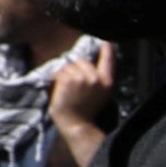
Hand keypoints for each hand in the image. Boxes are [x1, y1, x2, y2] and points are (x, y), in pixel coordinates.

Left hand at [46, 40, 116, 166]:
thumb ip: (97, 78)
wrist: (77, 124)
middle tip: (74, 86)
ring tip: (68, 91)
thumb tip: (85, 63)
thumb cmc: (86, 111)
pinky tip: (61, 91)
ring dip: (65, 75)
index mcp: (107, 82)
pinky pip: (60, 72)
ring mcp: (82, 78)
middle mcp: (96, 78)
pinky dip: (57, 79)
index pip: (108, 61)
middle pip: (82, 61)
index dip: (107, 50)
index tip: (107, 42)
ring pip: (69, 66)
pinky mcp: (68, 80)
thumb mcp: (100, 94)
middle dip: (75, 69)